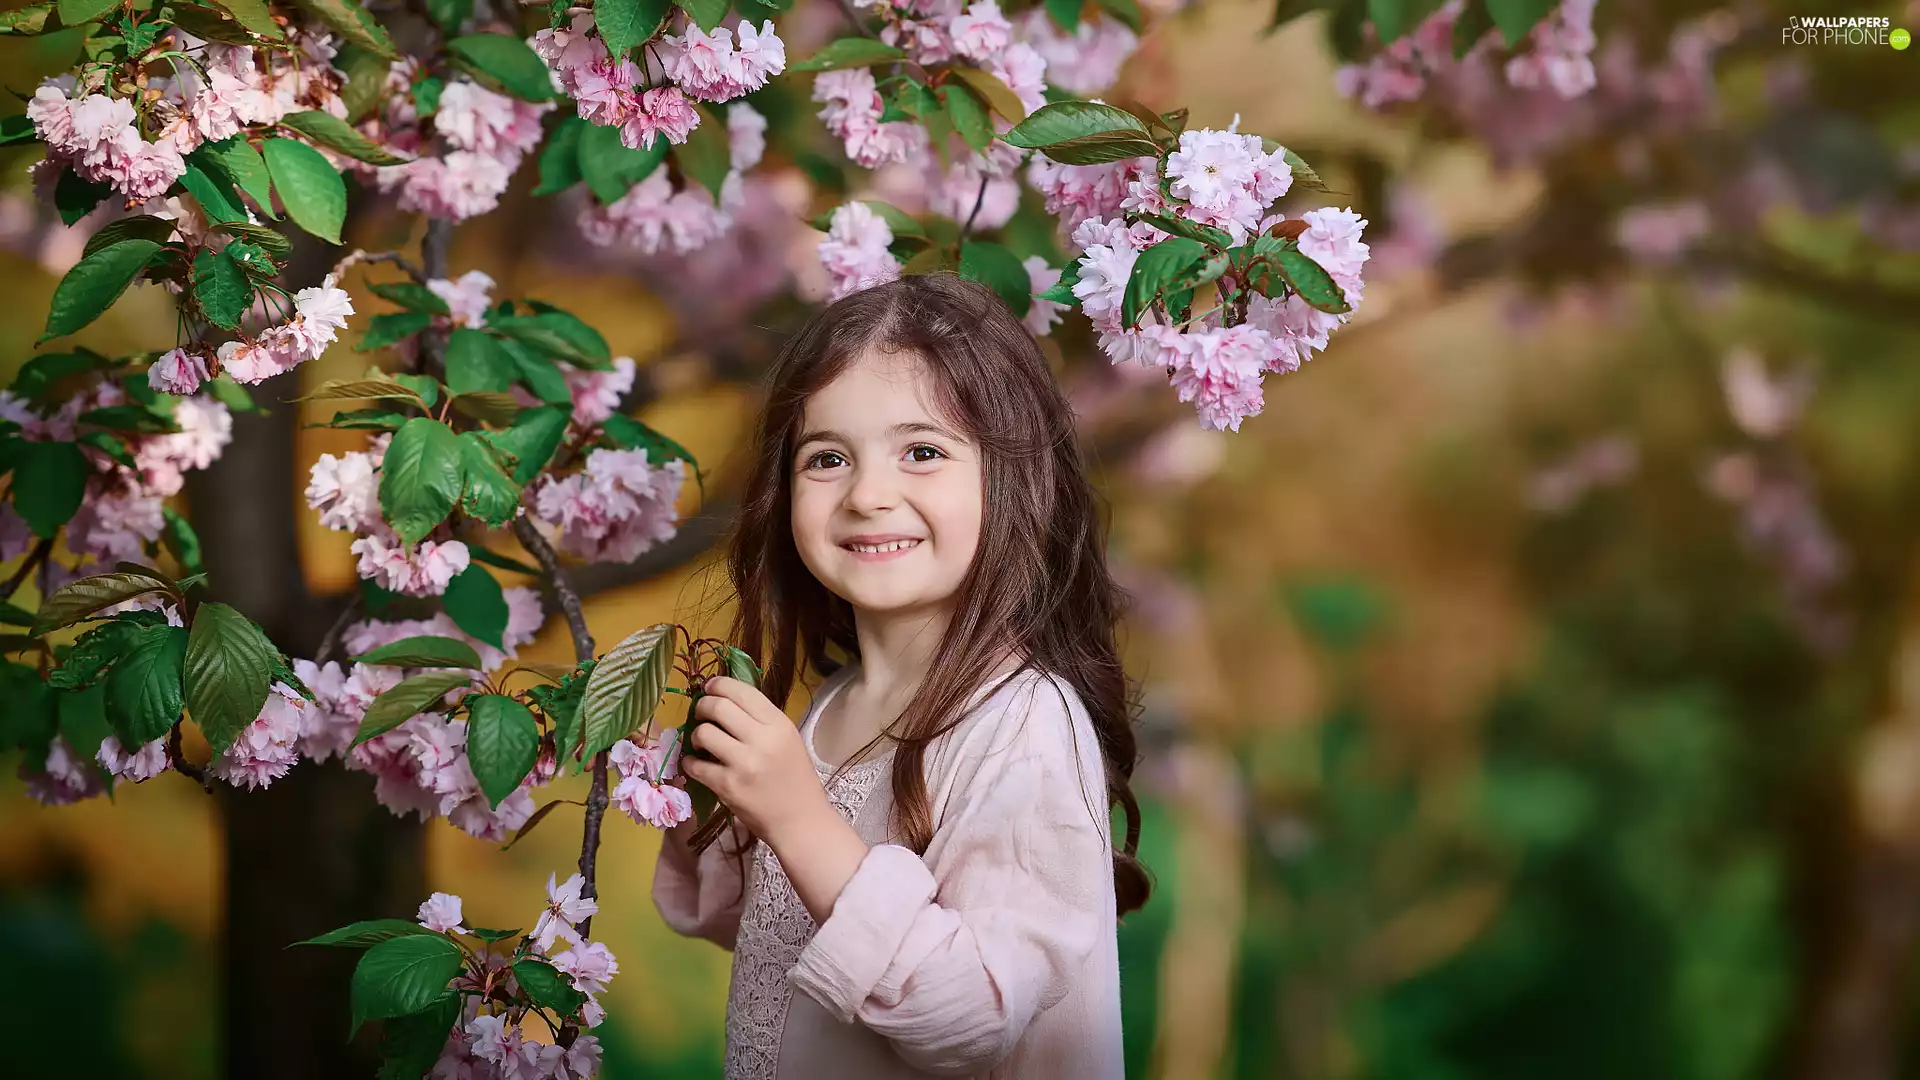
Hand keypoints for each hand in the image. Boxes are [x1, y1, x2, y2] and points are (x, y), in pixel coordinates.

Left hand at [681, 676, 832, 846]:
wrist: (800, 820)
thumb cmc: (794, 778)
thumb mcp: (787, 739)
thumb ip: (760, 719)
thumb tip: (724, 698)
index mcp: (779, 724)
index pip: (742, 691)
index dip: (719, 684)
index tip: (709, 688)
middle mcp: (761, 740)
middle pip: (718, 706)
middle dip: (702, 706)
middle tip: (701, 714)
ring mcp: (743, 764)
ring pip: (703, 732)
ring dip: (696, 735)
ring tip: (703, 743)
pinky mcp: (727, 787)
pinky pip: (695, 765)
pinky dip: (691, 763)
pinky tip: (697, 765)